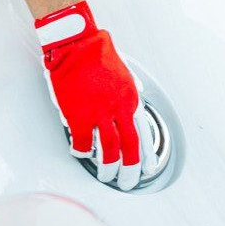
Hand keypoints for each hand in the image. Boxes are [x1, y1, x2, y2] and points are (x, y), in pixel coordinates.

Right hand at [36, 0, 152, 190]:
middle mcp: (118, 109)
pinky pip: (81, 143)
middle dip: (130, 169)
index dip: (146, 154)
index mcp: (131, 99)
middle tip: (127, 182)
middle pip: (129, 147)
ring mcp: (98, 114)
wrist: (77, 44)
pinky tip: (81, 153)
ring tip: (106, 176)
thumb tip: (128, 114)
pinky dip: (81, 152)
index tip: (148, 167)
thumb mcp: (123, 75)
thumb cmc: (96, 54)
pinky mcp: (78, 116)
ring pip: (108, 150)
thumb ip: (125, 97)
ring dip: (108, 167)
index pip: (143, 133)